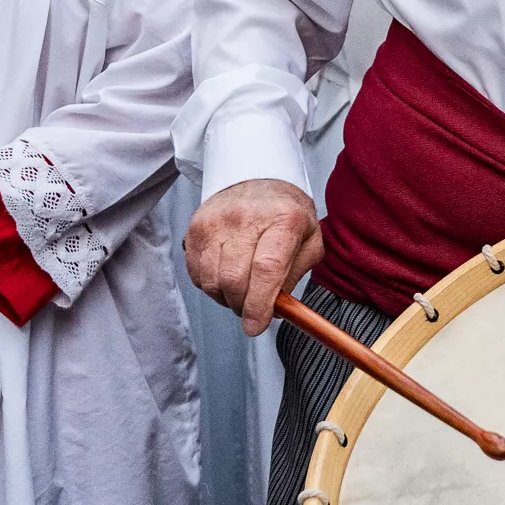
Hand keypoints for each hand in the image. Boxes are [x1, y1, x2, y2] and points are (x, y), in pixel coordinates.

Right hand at [185, 178, 321, 334]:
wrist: (257, 178)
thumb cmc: (286, 214)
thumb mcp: (309, 241)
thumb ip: (295, 277)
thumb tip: (276, 310)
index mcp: (283, 220)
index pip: (266, 269)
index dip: (260, 305)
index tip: (257, 326)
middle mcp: (245, 218)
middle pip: (234, 280)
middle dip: (243, 307)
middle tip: (253, 309)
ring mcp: (216, 222)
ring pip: (212, 281)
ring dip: (226, 298)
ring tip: (242, 289)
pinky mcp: (195, 228)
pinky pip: (197, 274)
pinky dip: (211, 285)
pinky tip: (226, 274)